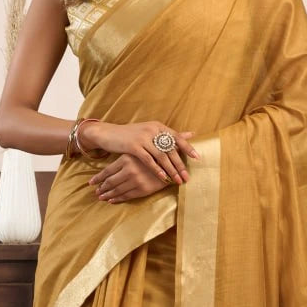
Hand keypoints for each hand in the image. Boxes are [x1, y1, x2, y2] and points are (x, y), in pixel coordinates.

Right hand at [79, 119, 198, 184]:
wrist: (109, 134)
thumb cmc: (131, 135)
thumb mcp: (150, 132)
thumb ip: (169, 135)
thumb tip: (191, 133)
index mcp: (158, 126)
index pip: (176, 137)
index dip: (187, 148)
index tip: (197, 158)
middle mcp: (152, 130)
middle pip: (170, 149)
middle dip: (180, 165)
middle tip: (187, 176)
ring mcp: (143, 138)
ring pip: (161, 156)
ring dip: (171, 170)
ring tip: (177, 180)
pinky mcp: (133, 146)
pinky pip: (149, 160)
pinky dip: (157, 170)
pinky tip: (163, 177)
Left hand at [89, 154, 177, 202]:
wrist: (174, 162)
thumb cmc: (156, 153)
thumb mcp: (140, 151)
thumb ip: (125, 157)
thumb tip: (111, 153)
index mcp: (126, 159)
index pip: (107, 171)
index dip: (98, 178)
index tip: (91, 183)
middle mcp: (129, 170)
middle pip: (110, 182)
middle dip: (101, 188)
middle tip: (96, 192)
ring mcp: (135, 181)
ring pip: (117, 190)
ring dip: (107, 194)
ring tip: (101, 197)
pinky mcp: (142, 189)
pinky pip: (127, 195)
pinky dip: (117, 198)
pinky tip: (112, 200)